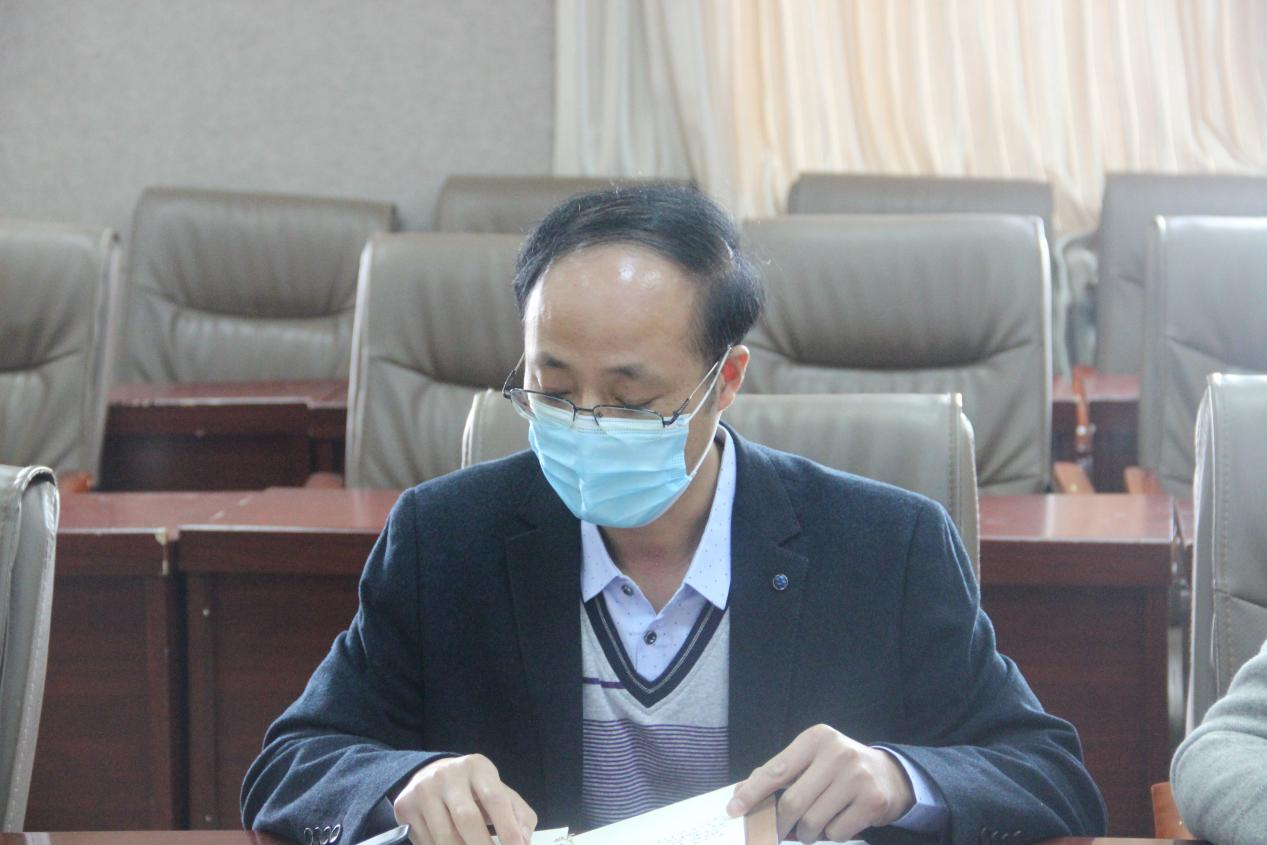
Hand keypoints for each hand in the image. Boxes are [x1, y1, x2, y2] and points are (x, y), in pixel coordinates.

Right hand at [393, 754, 537, 844]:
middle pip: (467, 819)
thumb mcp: (498, 792)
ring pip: (444, 836)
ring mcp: (423, 790)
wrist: (430, 775)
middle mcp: (447, 775)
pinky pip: (426, 843)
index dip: (508, 827)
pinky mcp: (405, 807)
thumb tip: (524, 841)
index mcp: (476, 767)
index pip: (495, 799)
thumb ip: (518, 815)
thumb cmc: (473, 789)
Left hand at [726, 724, 914, 842]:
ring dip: (806, 832)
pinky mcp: (872, 801)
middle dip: (781, 823)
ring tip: (813, 825)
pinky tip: (839, 821)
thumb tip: (742, 794)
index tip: (734, 809)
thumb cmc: (839, 768)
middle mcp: (837, 753)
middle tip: (779, 831)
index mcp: (816, 738)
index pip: (776, 769)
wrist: (890, 775)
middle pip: (793, 802)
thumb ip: (780, 772)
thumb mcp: (812, 759)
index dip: (752, 792)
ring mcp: (857, 777)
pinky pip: (836, 832)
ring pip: (813, 822)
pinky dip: (831, 835)